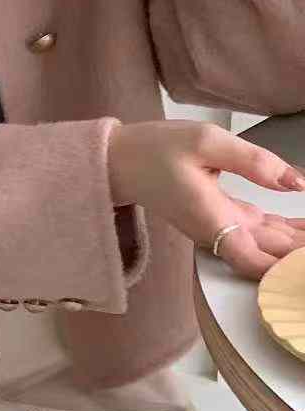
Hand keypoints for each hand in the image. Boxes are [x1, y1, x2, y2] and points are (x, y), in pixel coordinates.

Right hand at [108, 121, 304, 279]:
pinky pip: (262, 233)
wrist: (123, 162)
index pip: (256, 262)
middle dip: (299, 257)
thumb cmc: (156, 151)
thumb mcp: (206, 142)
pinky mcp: (224, 219)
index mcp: (212, 220)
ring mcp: (222, 228)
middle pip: (270, 258)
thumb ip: (254, 161)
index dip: (286, 268)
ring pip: (270, 247)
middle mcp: (218, 232)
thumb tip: (297, 182)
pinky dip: (287, 234)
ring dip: (298, 247)